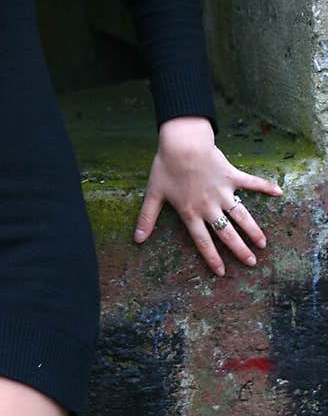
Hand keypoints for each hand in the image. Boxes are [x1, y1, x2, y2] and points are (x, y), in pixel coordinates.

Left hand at [132, 115, 282, 276]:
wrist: (183, 143)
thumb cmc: (166, 166)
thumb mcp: (153, 194)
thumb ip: (147, 218)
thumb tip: (137, 240)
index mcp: (191, 213)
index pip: (203, 241)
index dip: (212, 258)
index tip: (222, 272)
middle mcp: (210, 206)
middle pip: (227, 233)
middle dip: (240, 250)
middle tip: (252, 262)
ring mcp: (223, 192)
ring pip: (242, 216)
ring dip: (254, 230)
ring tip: (263, 243)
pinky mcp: (232, 176)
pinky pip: (252, 183)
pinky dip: (265, 186)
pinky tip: (279, 192)